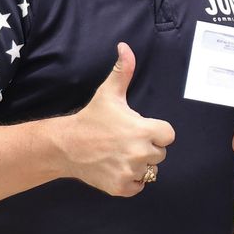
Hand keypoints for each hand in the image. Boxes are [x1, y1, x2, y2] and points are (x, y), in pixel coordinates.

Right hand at [62, 42, 175, 196]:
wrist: (66, 146)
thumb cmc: (91, 119)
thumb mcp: (109, 94)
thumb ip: (123, 71)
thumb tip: (125, 47)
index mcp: (144, 130)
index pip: (168, 135)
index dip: (156, 132)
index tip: (140, 129)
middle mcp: (140, 152)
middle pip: (160, 153)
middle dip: (147, 147)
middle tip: (126, 141)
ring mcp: (131, 171)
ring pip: (150, 170)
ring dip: (139, 164)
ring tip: (119, 154)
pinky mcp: (121, 187)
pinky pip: (139, 186)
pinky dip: (131, 180)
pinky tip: (117, 168)